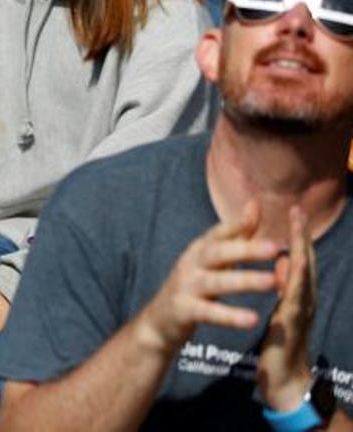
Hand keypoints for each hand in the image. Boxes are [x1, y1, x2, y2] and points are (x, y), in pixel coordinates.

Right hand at [135, 200, 278, 355]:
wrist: (160, 319)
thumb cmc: (194, 284)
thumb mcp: (212, 258)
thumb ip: (235, 235)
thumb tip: (254, 204)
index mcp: (200, 249)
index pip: (219, 232)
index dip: (237, 222)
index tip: (258, 209)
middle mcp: (191, 263)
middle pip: (217, 252)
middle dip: (245, 249)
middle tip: (274, 247)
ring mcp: (185, 286)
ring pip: (216, 282)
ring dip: (244, 280)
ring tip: (272, 282)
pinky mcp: (184, 310)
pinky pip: (209, 313)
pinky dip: (230, 316)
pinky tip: (252, 319)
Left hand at [257, 207, 316, 412]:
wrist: (283, 378)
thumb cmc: (281, 341)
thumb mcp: (282, 308)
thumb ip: (285, 284)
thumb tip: (285, 260)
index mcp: (298, 293)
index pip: (299, 258)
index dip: (298, 235)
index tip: (293, 209)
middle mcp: (305, 299)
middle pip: (306, 261)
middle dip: (303, 235)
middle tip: (298, 209)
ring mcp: (301, 311)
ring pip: (304, 277)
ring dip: (302, 251)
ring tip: (297, 226)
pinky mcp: (292, 325)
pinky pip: (295, 299)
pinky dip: (295, 279)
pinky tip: (293, 262)